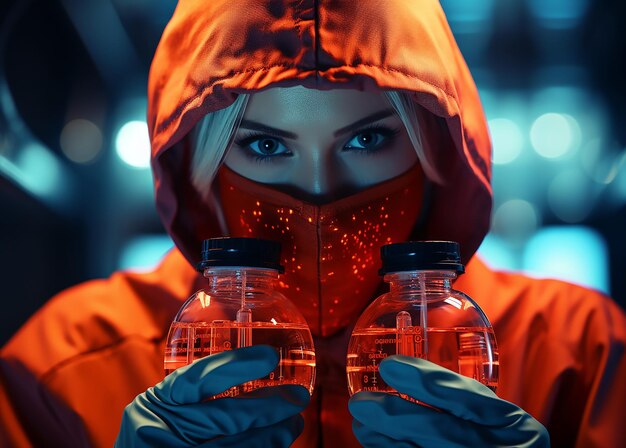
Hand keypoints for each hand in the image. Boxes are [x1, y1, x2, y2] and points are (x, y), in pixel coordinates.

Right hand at [115, 345, 308, 446]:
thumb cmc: (158, 439)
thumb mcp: (165, 412)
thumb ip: (198, 399)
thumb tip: (261, 379)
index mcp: (154, 404)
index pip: (194, 380)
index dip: (234, 365)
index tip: (270, 357)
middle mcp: (159, 433)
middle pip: (222, 417)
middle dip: (266, 408)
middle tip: (297, 397)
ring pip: (234, 447)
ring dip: (272, 436)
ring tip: (293, 424)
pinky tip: (277, 444)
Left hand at [349, 356, 548, 446]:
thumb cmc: (506, 443)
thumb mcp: (504, 419)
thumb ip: (468, 400)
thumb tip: (404, 372)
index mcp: (516, 426)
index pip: (467, 399)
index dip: (425, 381)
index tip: (389, 366)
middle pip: (442, 431)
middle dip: (396, 415)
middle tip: (360, 403)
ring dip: (387, 443)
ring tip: (362, 427)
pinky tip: (377, 447)